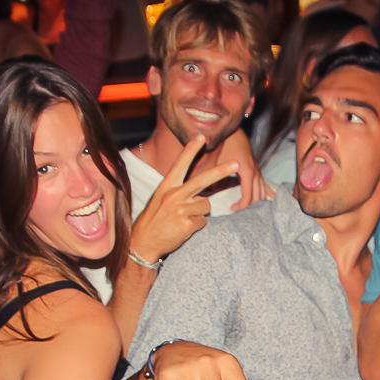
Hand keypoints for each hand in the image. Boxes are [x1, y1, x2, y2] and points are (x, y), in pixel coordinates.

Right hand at [130, 134, 239, 262]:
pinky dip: (196, 226)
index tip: (201, 137)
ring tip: (183, 219)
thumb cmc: (154, 220)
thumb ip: (178, 192)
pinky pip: (203, 222)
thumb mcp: (161, 199)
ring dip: (199, 214)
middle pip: (203, 180)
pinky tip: (182, 229)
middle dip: (221, 171)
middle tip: (237, 164)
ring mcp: (181, 210)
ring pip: (206, 206)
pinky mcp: (187, 224)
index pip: (181, 164)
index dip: (191, 149)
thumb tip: (202, 193)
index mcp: (167, 186)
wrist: (142, 242)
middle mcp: (174, 195)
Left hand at [219, 129, 272, 210]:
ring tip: (248, 210)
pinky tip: (269, 199)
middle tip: (238, 214)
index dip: (241, 206)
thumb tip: (203, 186)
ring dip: (257, 201)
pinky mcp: (256, 167)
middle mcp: (255, 171)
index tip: (231, 210)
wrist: (232, 128)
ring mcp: (257, 169)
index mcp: (247, 172)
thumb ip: (214, 174)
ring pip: (262, 191)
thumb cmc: (223, 142)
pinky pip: (264, 183)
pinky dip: (266, 192)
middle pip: (257, 196)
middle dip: (249, 207)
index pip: (248, 196)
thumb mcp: (217, 159)